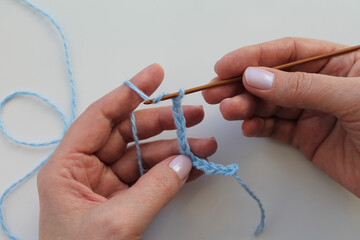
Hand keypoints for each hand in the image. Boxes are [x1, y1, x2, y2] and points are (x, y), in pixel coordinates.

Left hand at [37, 64, 216, 238]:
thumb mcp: (115, 224)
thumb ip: (153, 189)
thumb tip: (184, 163)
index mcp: (67, 166)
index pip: (100, 117)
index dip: (129, 92)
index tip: (156, 74)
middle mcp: (86, 170)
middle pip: (128, 133)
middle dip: (162, 122)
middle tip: (193, 114)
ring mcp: (108, 185)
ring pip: (145, 156)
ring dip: (176, 149)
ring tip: (205, 146)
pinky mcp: (125, 201)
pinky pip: (152, 178)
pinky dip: (174, 172)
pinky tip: (195, 167)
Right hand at [203, 38, 359, 196]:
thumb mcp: (351, 98)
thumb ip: (301, 87)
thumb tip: (255, 77)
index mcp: (338, 63)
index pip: (288, 52)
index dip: (254, 56)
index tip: (226, 65)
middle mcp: (320, 85)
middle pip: (272, 78)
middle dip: (242, 83)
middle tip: (216, 91)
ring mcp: (311, 111)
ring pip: (270, 104)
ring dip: (246, 106)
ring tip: (229, 110)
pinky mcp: (305, 137)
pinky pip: (275, 128)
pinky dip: (258, 126)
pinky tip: (247, 125)